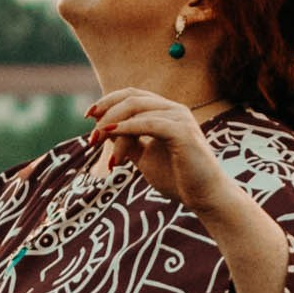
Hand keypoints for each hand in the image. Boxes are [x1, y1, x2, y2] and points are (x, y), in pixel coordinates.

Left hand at [84, 87, 238, 214]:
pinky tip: (111, 137)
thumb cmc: (178, 178)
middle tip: (91, 136)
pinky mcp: (182, 132)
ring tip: (97, 144)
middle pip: (131, 98)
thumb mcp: (144, 157)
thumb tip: (104, 131)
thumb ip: (127, 142)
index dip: (107, 102)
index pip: (132, 95)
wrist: (205, 198)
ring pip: (136, 111)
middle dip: (105, 113)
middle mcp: (174, 110)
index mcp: (166, 112)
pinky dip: (126, 129)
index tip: (88, 117)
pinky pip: (148, 123)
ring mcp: (180, 118)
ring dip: (112, 126)